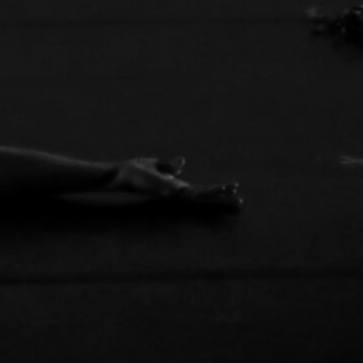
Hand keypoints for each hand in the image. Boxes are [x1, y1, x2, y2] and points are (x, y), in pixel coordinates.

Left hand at [106, 156, 243, 210]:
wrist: (122, 174)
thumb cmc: (139, 171)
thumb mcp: (158, 166)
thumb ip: (171, 166)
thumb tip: (182, 162)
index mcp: (178, 186)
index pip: (203, 190)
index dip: (219, 191)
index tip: (236, 190)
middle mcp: (176, 191)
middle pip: (204, 195)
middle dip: (221, 197)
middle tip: (241, 201)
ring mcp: (169, 191)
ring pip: (194, 194)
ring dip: (211, 193)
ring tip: (228, 191)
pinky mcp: (160, 188)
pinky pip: (175, 190)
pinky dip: (186, 191)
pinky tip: (196, 192)